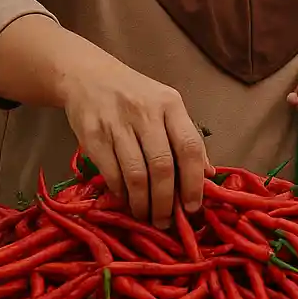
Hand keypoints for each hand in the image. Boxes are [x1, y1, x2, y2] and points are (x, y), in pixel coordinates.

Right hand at [58, 52, 210, 228]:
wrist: (88, 76)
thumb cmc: (135, 95)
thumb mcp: (166, 107)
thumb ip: (186, 138)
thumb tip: (209, 175)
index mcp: (170, 104)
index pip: (189, 146)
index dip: (194, 182)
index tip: (193, 207)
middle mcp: (145, 112)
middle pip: (162, 166)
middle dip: (165, 201)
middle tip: (165, 222)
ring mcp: (116, 123)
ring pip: (135, 175)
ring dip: (142, 203)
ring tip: (146, 216)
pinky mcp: (92, 135)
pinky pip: (111, 173)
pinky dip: (121, 193)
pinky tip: (126, 200)